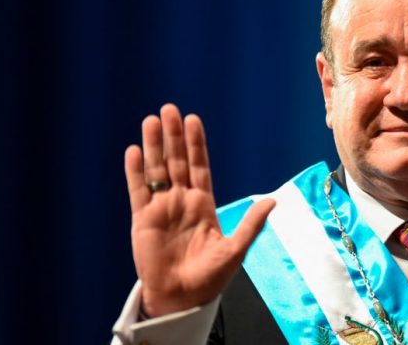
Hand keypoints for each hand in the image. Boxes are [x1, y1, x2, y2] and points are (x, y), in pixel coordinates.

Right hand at [124, 103, 274, 316]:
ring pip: (156, 170)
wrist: (182, 297)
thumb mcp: (235, 248)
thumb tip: (273, 200)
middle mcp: (181, 200)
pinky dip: (135, 172)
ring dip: (154, 146)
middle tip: (169, 109)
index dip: (196, 144)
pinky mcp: (142, 219)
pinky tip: (134, 152)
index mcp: (203, 203)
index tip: (193, 119)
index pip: (199, 166)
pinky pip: (138, 191)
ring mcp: (161, 208)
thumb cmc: (210, 276)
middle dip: (173, 136)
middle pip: (176, 161)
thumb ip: (251, 223)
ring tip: (151, 121)